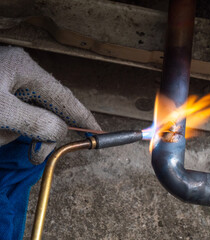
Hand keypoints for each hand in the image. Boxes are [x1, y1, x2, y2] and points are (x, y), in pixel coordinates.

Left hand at [0, 46, 100, 163]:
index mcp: (24, 68)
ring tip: (0, 134)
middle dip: (42, 132)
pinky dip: (8, 129)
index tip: (98, 131)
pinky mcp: (1, 93)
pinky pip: (15, 116)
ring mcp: (9, 82)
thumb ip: (36, 122)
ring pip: (30, 115)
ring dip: (18, 131)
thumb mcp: (1, 112)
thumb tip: (60, 130)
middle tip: (36, 154)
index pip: (64, 96)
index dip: (82, 115)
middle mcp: (21, 73)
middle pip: (47, 108)